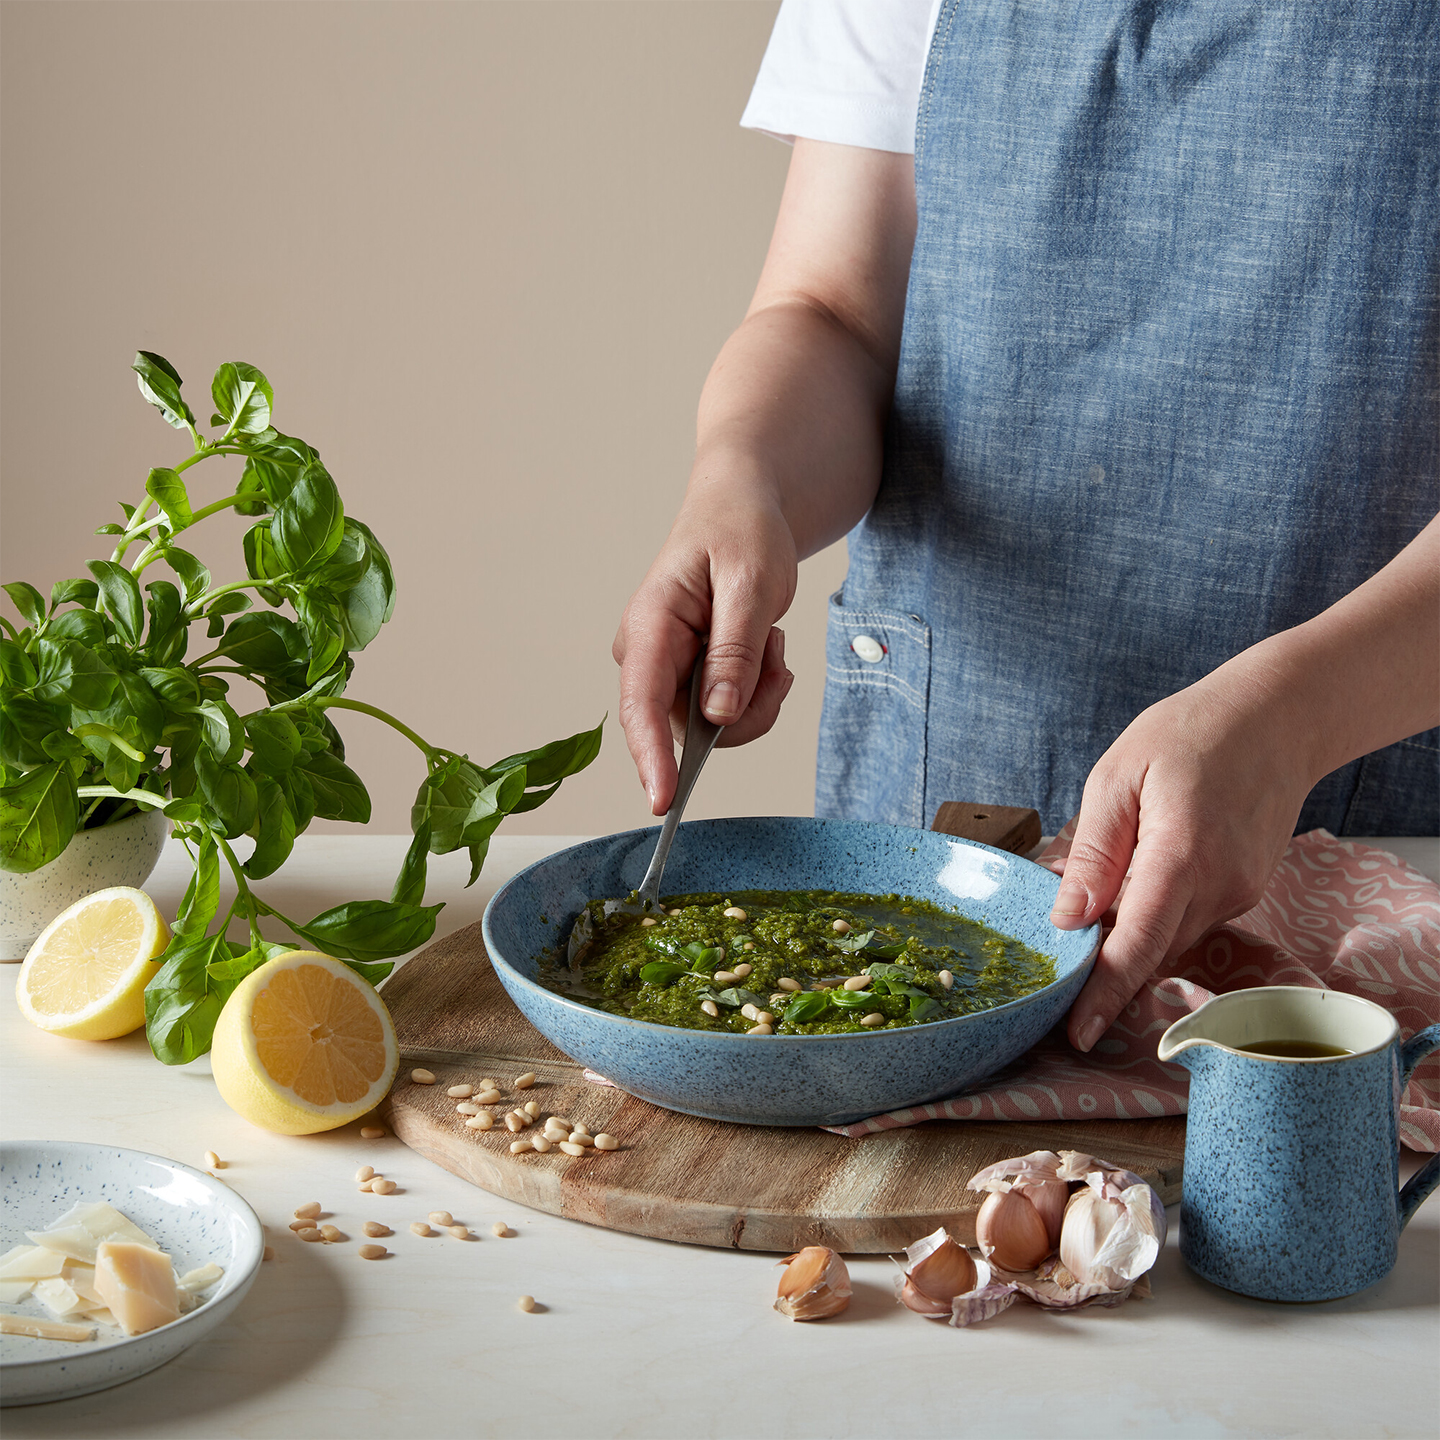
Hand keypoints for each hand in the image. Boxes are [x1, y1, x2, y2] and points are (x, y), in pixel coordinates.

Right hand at [613, 488, 796, 814]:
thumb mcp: (751, 584)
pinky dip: (757, 691)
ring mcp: (666, 671)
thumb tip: (718, 715)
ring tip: (770, 641)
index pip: (640, 705)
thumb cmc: (740, 531)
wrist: (742, 507)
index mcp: (649, 626)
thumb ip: (735, 651)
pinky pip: (725, 715)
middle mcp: (646, 655)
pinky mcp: (688, 679)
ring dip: (757, 696)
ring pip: (712, 728)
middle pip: (688, 728)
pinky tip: (764, 648)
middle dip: (746, 708)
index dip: (651, 758)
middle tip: (777, 657)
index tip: (663, 800)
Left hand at [1051, 663, 1317, 1051]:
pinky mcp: (1245, 889)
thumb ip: (1095, 853)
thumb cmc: (1190, 734)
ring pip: (1169, 936)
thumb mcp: (1118, 777)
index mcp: (1180, 855)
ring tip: (1097, 888)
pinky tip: (1137, 872)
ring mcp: (1239, 891)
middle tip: (1057, 955)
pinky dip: (1156, 909)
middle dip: (1105, 960)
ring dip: (1129, 929)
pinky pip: (1188, 916)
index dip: (1104, 993)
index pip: (1137, 943)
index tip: (1077, 1033)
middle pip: (1150, 948)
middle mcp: (1220, 885)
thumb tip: (1068, 918)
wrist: (1277, 718)